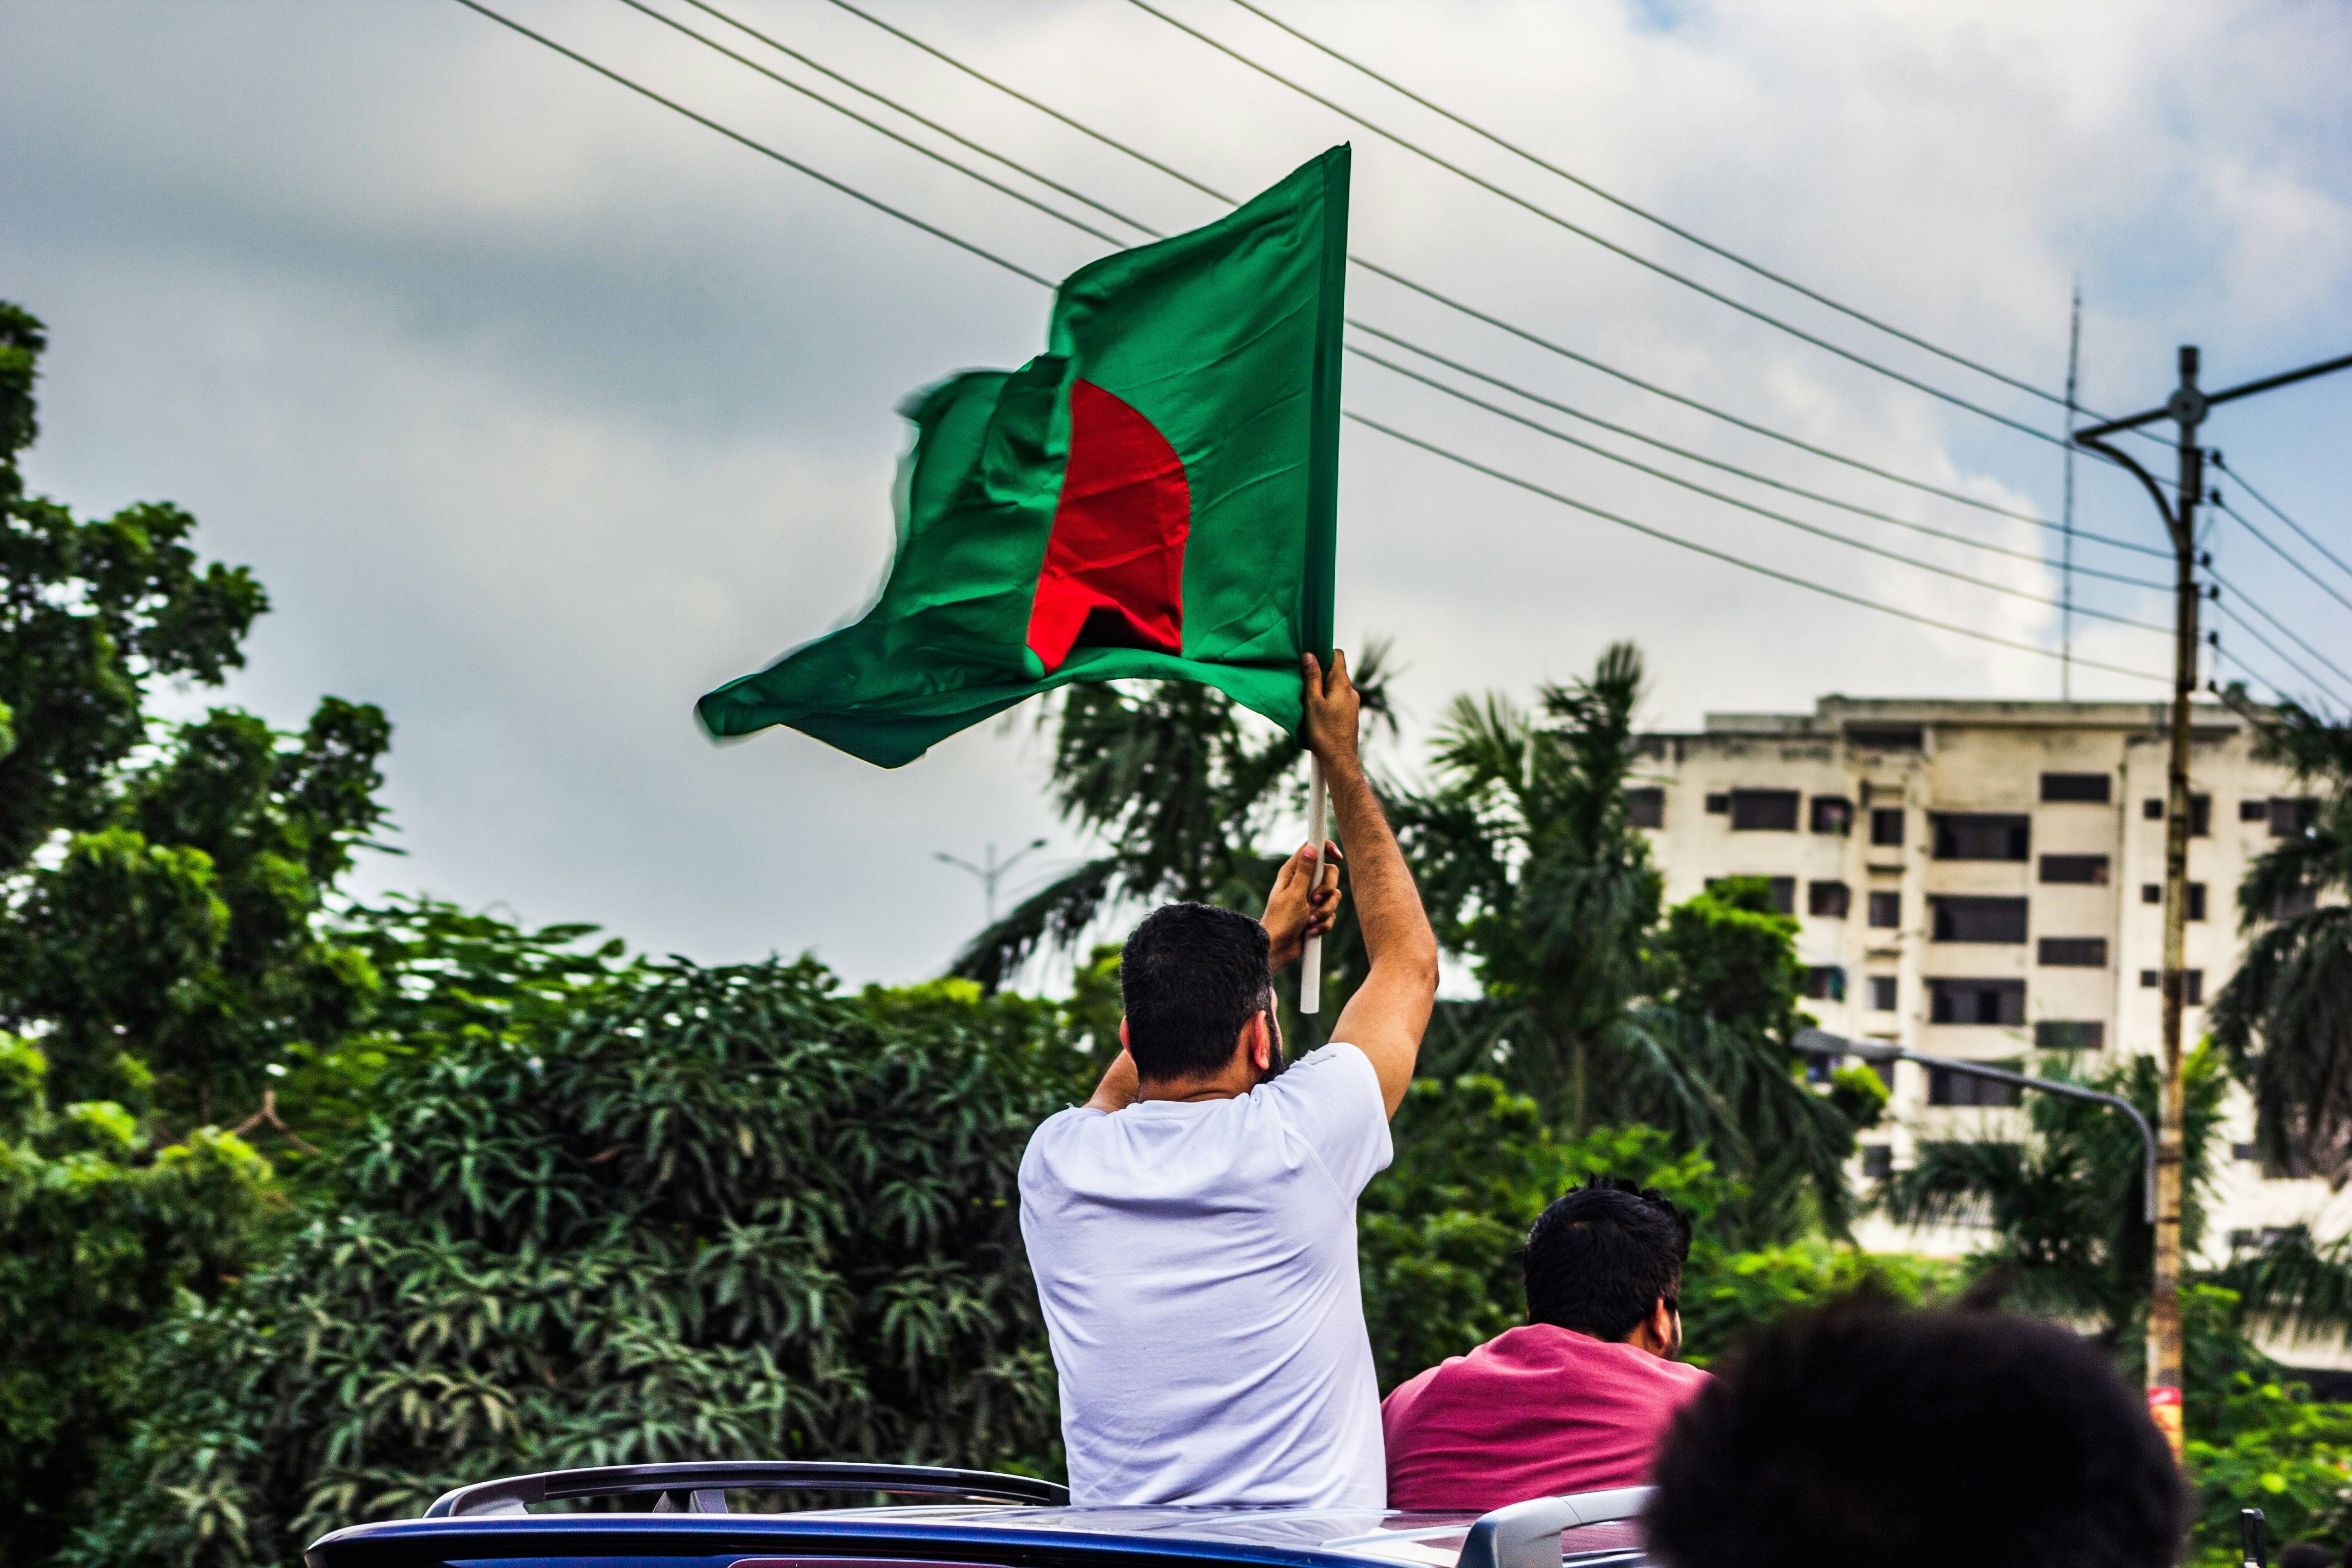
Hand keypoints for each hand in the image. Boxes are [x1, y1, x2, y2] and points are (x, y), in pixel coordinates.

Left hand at [1264, 839, 1343, 970]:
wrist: (1279, 948)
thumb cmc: (1281, 920)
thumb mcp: (1294, 894)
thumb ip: (1304, 872)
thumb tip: (1311, 848)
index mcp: (1293, 873)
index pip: (1312, 850)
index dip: (1326, 848)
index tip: (1337, 857)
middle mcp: (1303, 882)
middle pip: (1330, 874)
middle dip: (1327, 890)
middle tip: (1314, 900)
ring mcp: (1311, 898)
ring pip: (1334, 896)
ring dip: (1324, 912)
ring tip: (1309, 921)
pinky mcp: (1317, 913)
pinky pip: (1332, 914)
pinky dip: (1323, 923)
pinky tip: (1310, 930)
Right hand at [1302, 651, 1361, 771]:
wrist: (1339, 759)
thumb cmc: (1324, 731)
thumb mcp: (1313, 702)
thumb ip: (1312, 678)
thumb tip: (1310, 655)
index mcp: (1342, 684)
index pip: (1337, 655)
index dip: (1323, 654)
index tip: (1309, 662)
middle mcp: (1351, 691)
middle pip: (1335, 671)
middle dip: (1320, 673)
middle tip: (1304, 684)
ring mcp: (1352, 703)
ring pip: (1336, 687)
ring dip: (1322, 688)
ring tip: (1308, 701)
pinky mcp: (1350, 714)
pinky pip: (1338, 699)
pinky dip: (1327, 700)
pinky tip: (1317, 712)